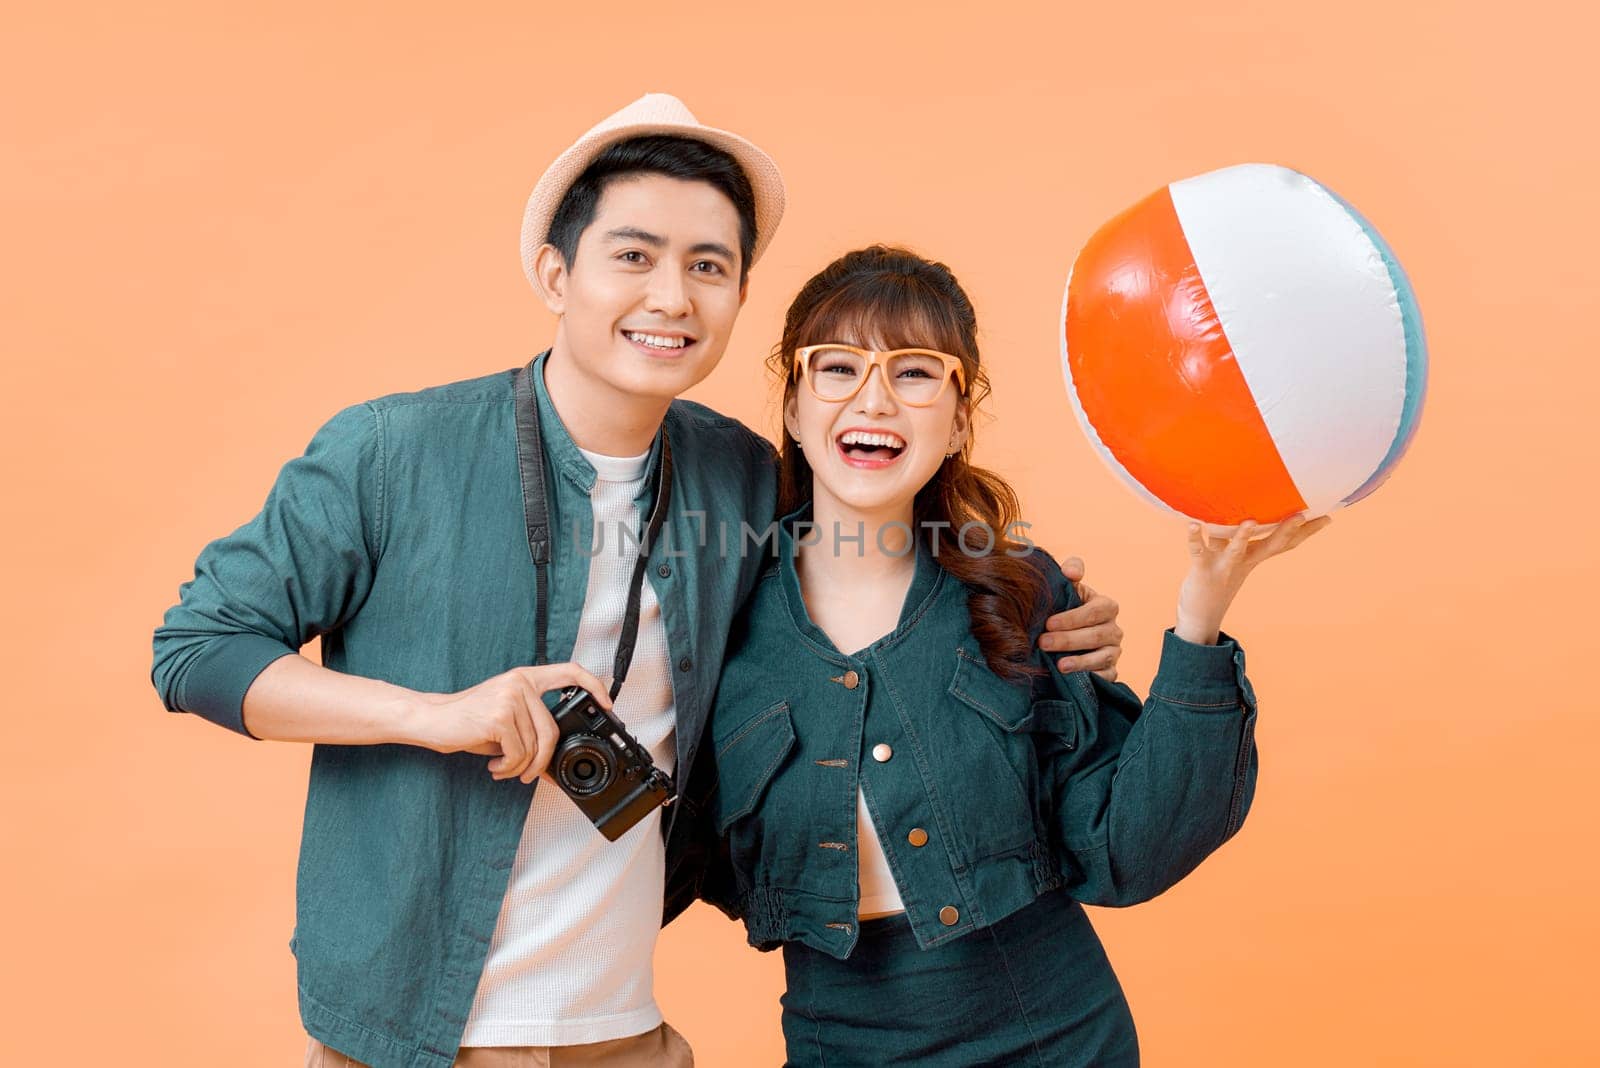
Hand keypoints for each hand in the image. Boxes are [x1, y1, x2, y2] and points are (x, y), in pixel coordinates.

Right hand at [412, 662, 611, 782]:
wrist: (432, 720)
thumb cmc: (470, 722)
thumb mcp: (507, 723)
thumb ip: (532, 733)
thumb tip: (553, 768)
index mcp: (526, 678)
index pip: (570, 672)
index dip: (593, 686)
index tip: (606, 703)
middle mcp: (520, 683)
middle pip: (552, 730)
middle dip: (542, 761)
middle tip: (529, 776)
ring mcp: (510, 697)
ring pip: (535, 746)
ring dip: (520, 768)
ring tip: (503, 768)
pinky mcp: (499, 716)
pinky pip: (518, 754)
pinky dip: (508, 768)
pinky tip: (494, 766)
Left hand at [1038, 555, 1124, 681]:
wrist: (1068, 634)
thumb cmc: (1068, 608)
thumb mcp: (1069, 588)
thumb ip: (1071, 572)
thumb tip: (1070, 571)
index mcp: (1106, 606)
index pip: (1094, 611)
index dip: (1072, 618)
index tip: (1048, 623)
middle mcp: (1114, 629)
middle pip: (1095, 635)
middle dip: (1068, 640)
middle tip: (1043, 643)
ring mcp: (1114, 651)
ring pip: (1101, 657)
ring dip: (1080, 662)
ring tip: (1059, 666)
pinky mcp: (1111, 671)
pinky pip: (1106, 676)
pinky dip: (1091, 678)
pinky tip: (1073, 679)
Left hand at [1175, 513, 1331, 644]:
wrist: (1200, 616)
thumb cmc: (1215, 577)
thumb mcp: (1229, 553)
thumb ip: (1235, 532)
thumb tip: (1245, 510)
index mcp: (1253, 557)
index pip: (1284, 543)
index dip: (1305, 532)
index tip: (1327, 516)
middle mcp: (1243, 561)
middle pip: (1269, 545)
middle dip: (1287, 530)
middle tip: (1305, 514)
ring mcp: (1224, 566)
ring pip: (1236, 549)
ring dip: (1243, 536)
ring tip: (1251, 521)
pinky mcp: (1202, 569)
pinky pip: (1198, 551)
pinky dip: (1194, 538)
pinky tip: (1193, 524)